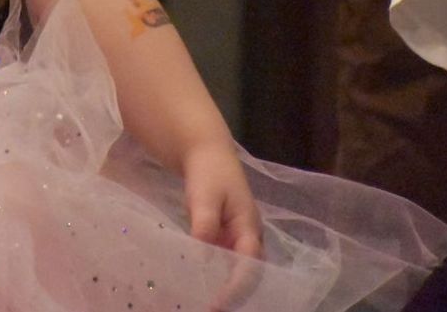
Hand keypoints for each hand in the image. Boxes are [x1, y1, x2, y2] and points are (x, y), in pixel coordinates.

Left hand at [183, 142, 263, 309]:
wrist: (206, 151)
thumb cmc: (208, 172)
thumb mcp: (205, 196)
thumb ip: (205, 225)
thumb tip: (202, 257)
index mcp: (249, 229)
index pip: (249, 268)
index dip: (234, 289)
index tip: (215, 304)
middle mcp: (248, 238)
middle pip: (248, 276)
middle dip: (232, 296)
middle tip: (209, 309)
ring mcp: (238, 237)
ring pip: (236, 271)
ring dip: (224, 288)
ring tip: (204, 302)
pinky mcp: (226, 235)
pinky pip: (224, 262)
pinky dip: (215, 275)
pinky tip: (197, 282)